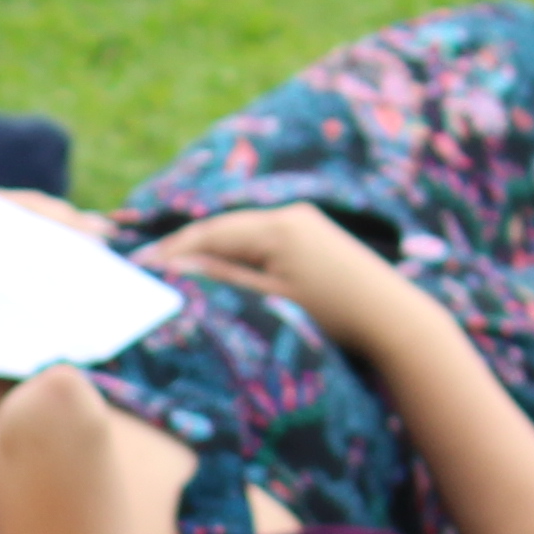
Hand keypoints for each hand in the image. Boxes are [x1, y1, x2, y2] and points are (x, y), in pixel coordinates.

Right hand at [138, 203, 414, 343]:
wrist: (394, 319)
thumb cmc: (333, 318)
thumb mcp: (270, 302)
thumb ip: (222, 281)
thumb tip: (175, 266)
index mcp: (277, 229)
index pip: (210, 233)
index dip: (172, 250)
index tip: (139, 266)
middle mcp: (290, 213)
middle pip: (225, 226)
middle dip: (187, 246)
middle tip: (151, 267)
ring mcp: (305, 219)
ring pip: (244, 230)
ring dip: (212, 248)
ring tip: (178, 269)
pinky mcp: (315, 231)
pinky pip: (265, 236)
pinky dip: (239, 250)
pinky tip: (222, 267)